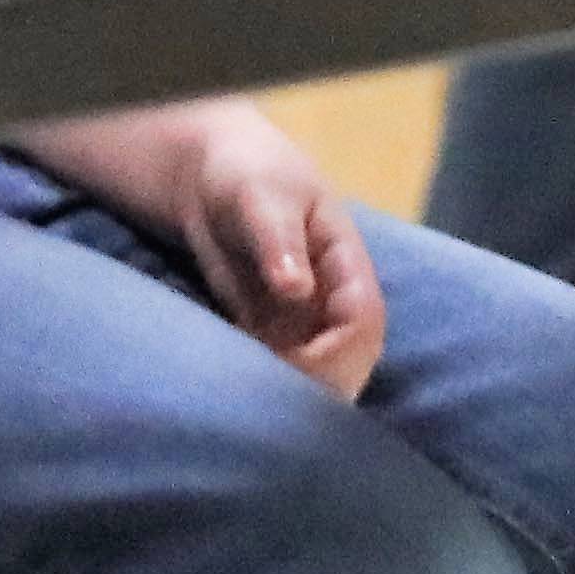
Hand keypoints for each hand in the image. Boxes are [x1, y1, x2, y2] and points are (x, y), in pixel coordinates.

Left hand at [169, 107, 389, 397]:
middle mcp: (332, 301)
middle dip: (317, 388)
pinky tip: (230, 395)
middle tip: (260, 397)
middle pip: (351, 362)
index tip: (292, 367)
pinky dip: (260, 391)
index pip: (364, 322)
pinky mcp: (269, 335)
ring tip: (242, 400)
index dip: (338, 353)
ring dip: (289, 397)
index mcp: (346, 264)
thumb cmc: (246, 173)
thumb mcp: (261, 196)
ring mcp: (302, 321)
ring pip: (319, 377)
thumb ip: (279, 240)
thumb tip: (297, 289)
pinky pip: (280, 374)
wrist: (210, 176)